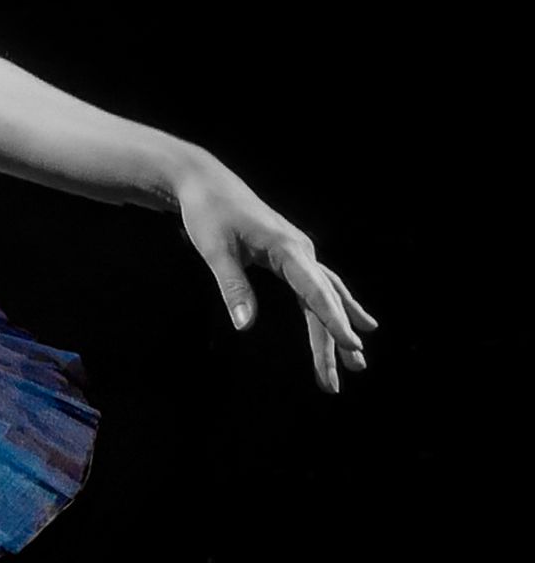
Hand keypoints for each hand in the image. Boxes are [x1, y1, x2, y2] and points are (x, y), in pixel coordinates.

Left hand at [174, 157, 377, 394]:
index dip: (335, 320)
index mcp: (287, 249)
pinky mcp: (290, 256)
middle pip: (325, 301)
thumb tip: (244, 325)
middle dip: (334, 341)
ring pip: (326, 296)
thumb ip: (233, 287)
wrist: (205, 184)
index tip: (353, 344)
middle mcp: (301, 251)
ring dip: (338, 329)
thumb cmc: (208, 213)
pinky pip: (317, 287)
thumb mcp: (215, 250)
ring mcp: (299, 253)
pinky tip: (349, 321)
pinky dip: (331, 308)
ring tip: (358, 363)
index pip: (316, 291)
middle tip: (342, 378)